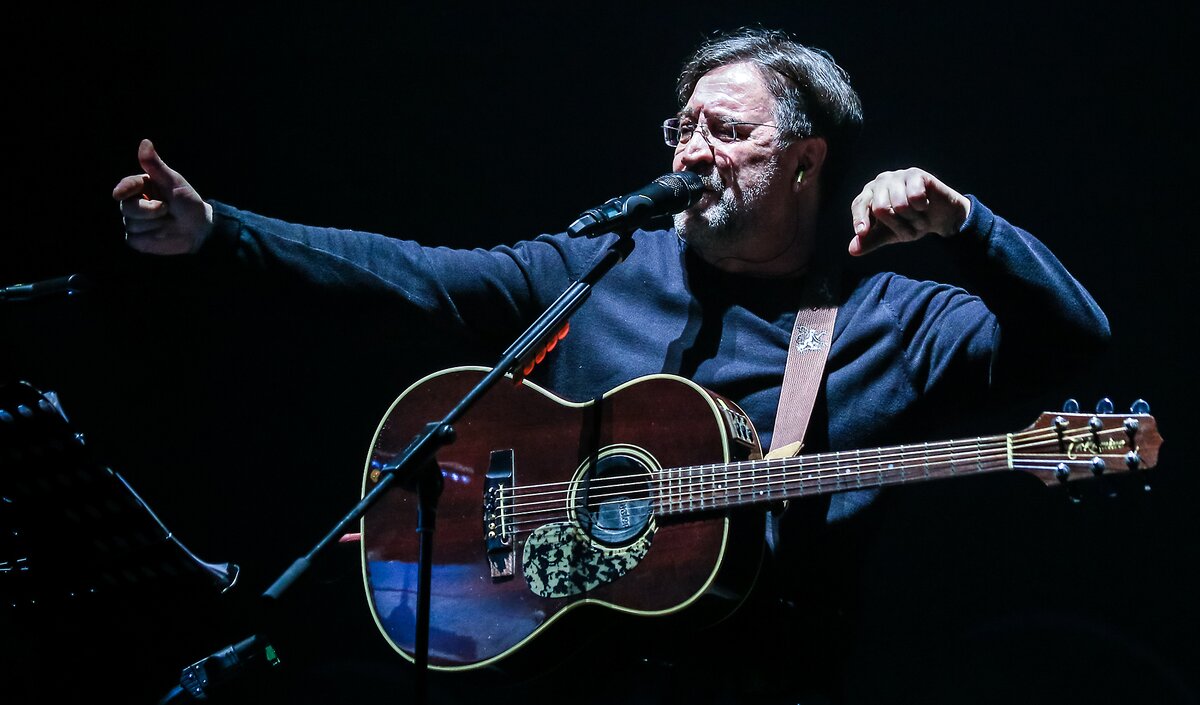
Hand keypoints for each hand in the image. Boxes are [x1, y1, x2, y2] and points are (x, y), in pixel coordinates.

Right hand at [112, 139, 213, 254]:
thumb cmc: (188, 203)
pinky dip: (151, 237)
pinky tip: (162, 234)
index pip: (126, 186)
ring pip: (132, 224)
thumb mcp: (174, 182)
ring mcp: (134, 221)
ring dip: (154, 224)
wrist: (199, 229)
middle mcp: (134, 203)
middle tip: (166, 209)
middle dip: (149, 210)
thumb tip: (145, 142)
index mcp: (141, 187)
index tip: (120, 194)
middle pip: (127, 208)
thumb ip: (156, 166)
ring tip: (168, 221)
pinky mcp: (137, 239)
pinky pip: (134, 239)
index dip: (124, 189)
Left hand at [848, 168, 970, 255]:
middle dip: (897, 225)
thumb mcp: (889, 235)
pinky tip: (925, 204)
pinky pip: (915, 196)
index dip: (860, 219)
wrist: (939, 216)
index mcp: (869, 195)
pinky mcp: (915, 174)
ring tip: (918, 216)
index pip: (859, 205)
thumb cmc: (909, 223)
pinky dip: (922, 207)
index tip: (862, 232)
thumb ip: (870, 241)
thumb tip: (852, 250)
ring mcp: (897, 176)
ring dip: (913, 219)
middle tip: (909, 226)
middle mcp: (880, 182)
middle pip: (880, 208)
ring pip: (900, 205)